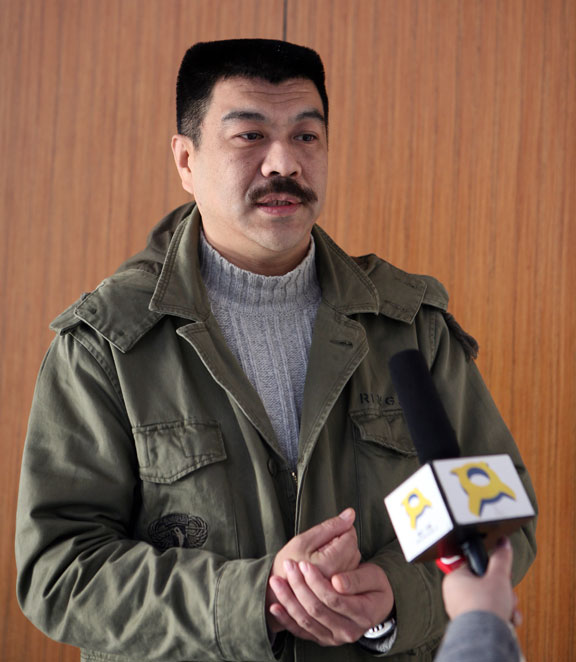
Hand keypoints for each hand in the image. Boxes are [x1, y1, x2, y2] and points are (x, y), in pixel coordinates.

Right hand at [266, 508, 360, 633]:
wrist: (276, 593)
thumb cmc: (286, 566)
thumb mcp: (303, 540)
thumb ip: (329, 527)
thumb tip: (350, 513)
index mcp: (330, 564)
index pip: (350, 536)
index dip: (338, 531)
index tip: (322, 538)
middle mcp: (340, 580)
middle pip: (353, 549)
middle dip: (340, 544)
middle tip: (319, 549)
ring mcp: (341, 590)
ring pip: (353, 561)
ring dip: (340, 556)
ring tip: (319, 561)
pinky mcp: (341, 596)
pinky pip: (349, 573)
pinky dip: (341, 568)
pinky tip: (325, 570)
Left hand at [269, 561, 393, 645]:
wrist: (376, 605)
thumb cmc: (374, 585)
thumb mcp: (373, 576)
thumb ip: (356, 579)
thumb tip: (337, 582)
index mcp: (362, 614)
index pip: (334, 599)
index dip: (317, 582)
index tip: (304, 564)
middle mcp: (347, 631)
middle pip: (317, 610)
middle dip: (299, 586)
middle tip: (288, 566)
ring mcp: (334, 637)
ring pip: (306, 621)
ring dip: (288, 600)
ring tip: (276, 580)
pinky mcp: (322, 638)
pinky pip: (301, 631)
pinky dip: (286, 620)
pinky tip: (275, 606)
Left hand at [442, 537, 520, 624]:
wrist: (486, 637)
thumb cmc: (486, 605)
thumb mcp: (498, 576)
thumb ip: (501, 558)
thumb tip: (503, 542)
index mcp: (454, 578)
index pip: (477, 568)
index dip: (493, 572)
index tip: (501, 577)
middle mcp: (454, 594)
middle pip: (485, 586)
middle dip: (503, 592)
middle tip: (506, 595)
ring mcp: (461, 611)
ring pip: (489, 602)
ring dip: (505, 606)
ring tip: (508, 611)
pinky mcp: (470, 625)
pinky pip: (488, 616)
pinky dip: (501, 618)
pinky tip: (508, 621)